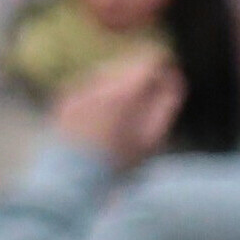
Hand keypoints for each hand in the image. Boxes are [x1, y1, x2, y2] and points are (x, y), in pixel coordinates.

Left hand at [52, 45, 181, 163]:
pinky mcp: (64, 97)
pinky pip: (89, 86)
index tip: (168, 74)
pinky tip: (103, 118)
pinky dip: (100, 94)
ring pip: (108, 74)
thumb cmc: (119, 161)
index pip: (147, 63)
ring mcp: (77, 88)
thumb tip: (174, 77)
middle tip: (148, 102)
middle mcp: (97, 84)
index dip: (161, 66)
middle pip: (127, 66)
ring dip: (119, 85)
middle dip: (140, 78)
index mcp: (123, 93)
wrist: (73, 176)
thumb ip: (166, 104)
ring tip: (124, 115)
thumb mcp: (152, 137)